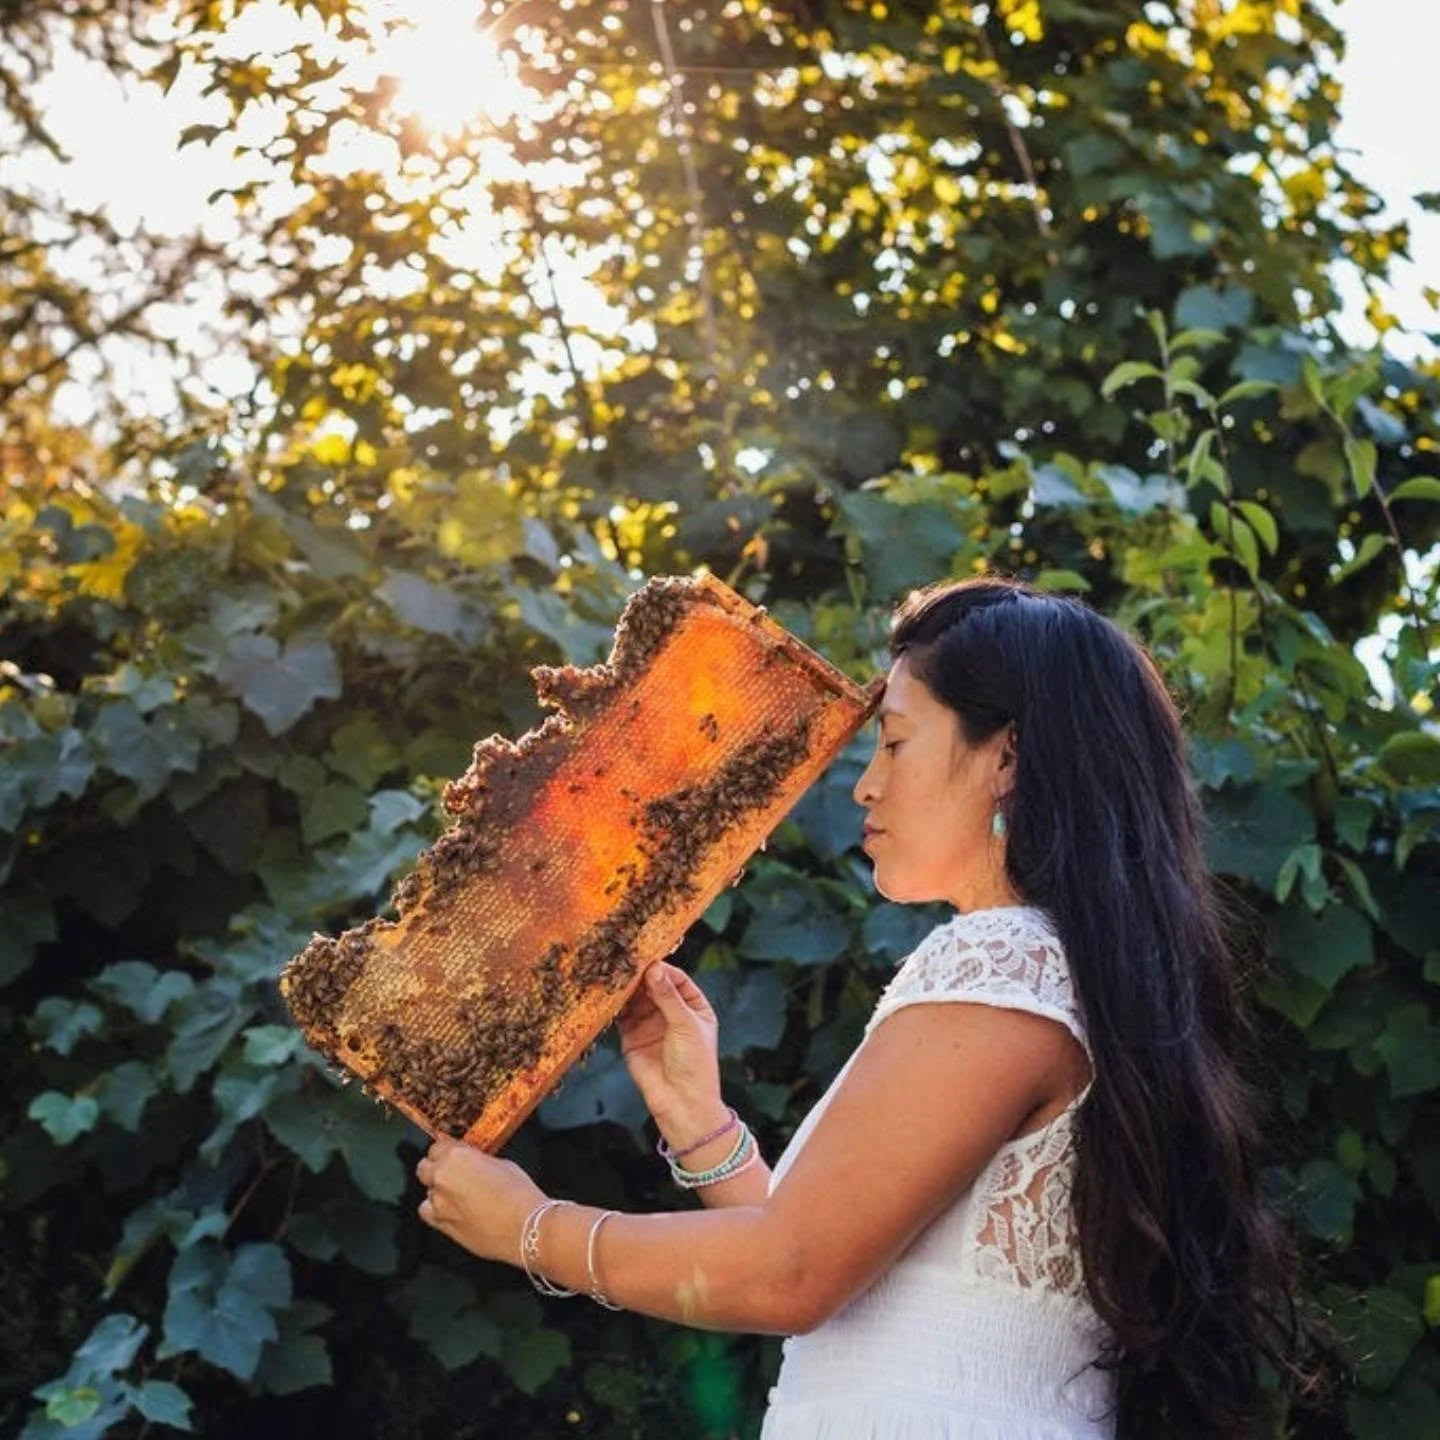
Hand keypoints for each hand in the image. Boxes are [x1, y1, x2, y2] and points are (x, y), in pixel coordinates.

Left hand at [414, 1136, 545, 1264]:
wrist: (524, 1227)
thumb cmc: (518, 1194)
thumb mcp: (501, 1163)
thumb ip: (478, 1160)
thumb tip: (473, 1163)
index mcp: (456, 1156)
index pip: (437, 1146)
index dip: (448, 1150)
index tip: (456, 1152)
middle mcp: (442, 1178)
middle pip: (424, 1167)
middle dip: (437, 1167)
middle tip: (454, 1171)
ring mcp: (439, 1204)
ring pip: (427, 1191)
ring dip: (438, 1190)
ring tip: (457, 1194)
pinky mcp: (442, 1225)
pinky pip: (428, 1213)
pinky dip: (436, 1210)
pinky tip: (451, 1210)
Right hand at [616, 962, 721, 1133]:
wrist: (681, 1103)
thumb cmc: (695, 1064)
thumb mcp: (685, 1025)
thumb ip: (668, 996)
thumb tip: (654, 968)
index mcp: (693, 1007)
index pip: (677, 979)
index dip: (662, 968)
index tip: (646, 957)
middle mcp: (671, 1013)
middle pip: (654, 986)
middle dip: (641, 975)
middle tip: (626, 962)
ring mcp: (651, 1024)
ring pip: (636, 999)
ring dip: (626, 988)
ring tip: (615, 975)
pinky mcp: (632, 1036)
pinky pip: (622, 1015)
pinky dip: (615, 1005)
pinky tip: (608, 994)